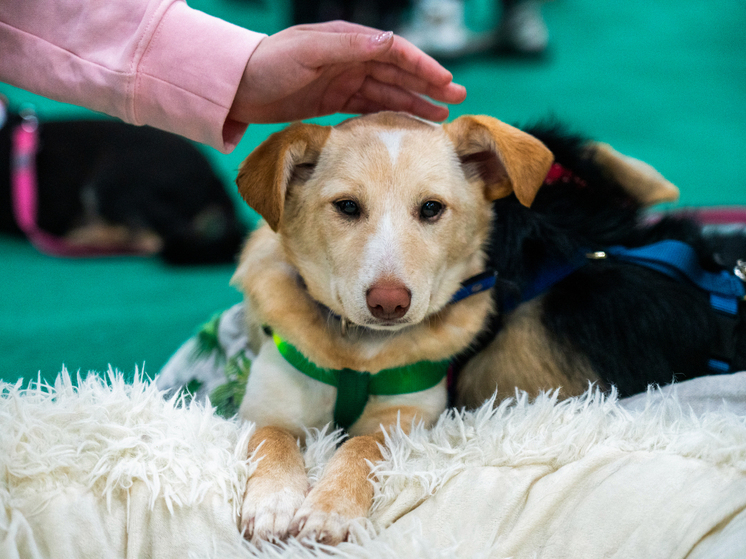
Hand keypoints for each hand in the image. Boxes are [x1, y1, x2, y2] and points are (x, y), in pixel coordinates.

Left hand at [228, 21, 466, 123]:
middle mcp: (349, 58)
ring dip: (414, 101)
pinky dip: (389, 112)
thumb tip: (389, 40)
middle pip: (398, 72)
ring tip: (441, 115)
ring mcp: (343, 79)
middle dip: (428, 85)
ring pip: (388, 91)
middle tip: (457, 99)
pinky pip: (370, 106)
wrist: (238, 88)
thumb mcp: (307, 52)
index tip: (446, 82)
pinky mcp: (334, 100)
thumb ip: (348, 47)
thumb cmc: (269, 65)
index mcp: (347, 41)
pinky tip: (406, 122)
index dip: (423, 66)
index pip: (394, 51)